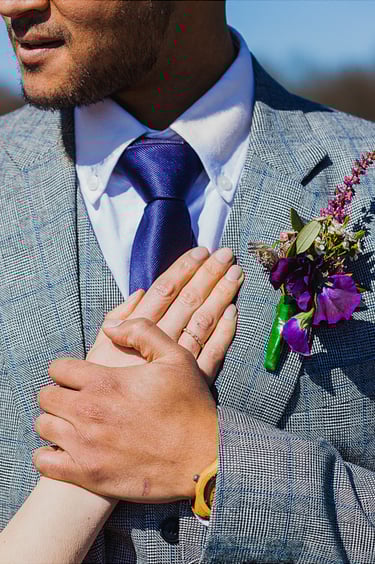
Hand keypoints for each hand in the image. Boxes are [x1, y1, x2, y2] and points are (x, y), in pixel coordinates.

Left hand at [34, 247, 243, 501]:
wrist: (203, 459)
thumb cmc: (191, 406)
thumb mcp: (176, 357)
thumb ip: (142, 332)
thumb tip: (110, 327)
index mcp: (106, 382)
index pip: (58, 368)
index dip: (66, 369)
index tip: (78, 376)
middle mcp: (89, 412)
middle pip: (45, 396)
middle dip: (58, 393)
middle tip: (76, 398)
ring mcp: (85, 446)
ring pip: (43, 426)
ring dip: (55, 422)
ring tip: (73, 423)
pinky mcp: (88, 475)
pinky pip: (44, 463)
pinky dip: (49, 455)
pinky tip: (66, 450)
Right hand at [87, 246, 243, 384]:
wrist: (111, 436)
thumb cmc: (100, 392)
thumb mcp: (99, 353)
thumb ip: (118, 321)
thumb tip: (141, 292)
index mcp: (137, 332)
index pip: (166, 291)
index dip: (185, 270)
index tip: (201, 251)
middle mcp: (162, 343)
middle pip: (190, 301)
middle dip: (209, 275)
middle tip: (227, 254)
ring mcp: (181, 363)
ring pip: (205, 322)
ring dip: (222, 296)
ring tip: (235, 274)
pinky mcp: (194, 383)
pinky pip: (215, 354)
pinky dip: (226, 333)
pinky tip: (235, 314)